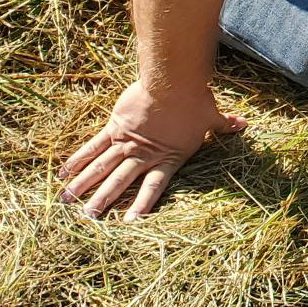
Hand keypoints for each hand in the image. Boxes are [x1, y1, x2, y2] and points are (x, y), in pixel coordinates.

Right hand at [58, 80, 244, 219]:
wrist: (172, 82)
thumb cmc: (195, 101)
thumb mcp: (211, 117)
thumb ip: (224, 125)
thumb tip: (243, 124)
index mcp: (168, 158)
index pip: (153, 188)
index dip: (142, 206)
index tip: (129, 224)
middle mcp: (143, 154)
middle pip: (120, 182)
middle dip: (102, 201)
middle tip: (87, 218)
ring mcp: (126, 142)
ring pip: (101, 168)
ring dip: (83, 185)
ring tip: (67, 202)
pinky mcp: (114, 127)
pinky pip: (93, 147)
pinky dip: (77, 159)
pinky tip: (64, 171)